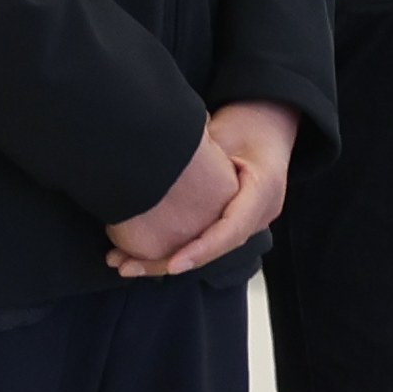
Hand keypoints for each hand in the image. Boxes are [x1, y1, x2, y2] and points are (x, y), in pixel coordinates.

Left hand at [107, 100, 303, 280]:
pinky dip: (176, 249)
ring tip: (126, 265)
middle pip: (217, 247)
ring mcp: (251, 221)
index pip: (233, 229)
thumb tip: (157, 168)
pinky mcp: (235, 222)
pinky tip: (141, 255)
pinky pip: (207, 241)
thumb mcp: (220, 135)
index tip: (173, 264)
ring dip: (167, 259)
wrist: (266, 126)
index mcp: (264, 189)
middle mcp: (261, 213)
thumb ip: (197, 156)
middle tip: (129, 267)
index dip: (202, 249)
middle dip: (173, 261)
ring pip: (209, 249)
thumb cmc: (244, 124)